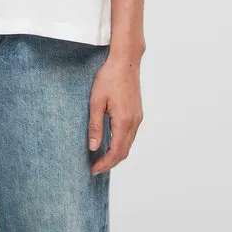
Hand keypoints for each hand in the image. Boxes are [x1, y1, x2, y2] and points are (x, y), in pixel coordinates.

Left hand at [88, 52, 143, 174]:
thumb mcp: (96, 101)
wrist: (125, 61)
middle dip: (110, 162)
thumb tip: (93, 147)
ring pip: (128, 144)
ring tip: (100, 157)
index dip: (104, 164)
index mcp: (124, 121)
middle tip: (95, 167)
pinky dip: (121, 143)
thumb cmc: (109, 77)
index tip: (93, 170)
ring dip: (116, 154)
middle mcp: (134, 122)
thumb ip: (95, 125)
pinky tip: (110, 141)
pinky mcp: (137, 112)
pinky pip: (130, 135)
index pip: (116, 152)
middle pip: (124, 151)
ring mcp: (138, 117)